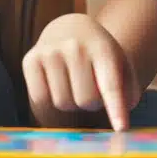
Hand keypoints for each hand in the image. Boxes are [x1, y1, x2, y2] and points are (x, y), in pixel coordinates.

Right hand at [23, 13, 139, 130]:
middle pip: (86, 101)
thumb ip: (126, 93)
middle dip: (92, 102)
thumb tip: (119, 123)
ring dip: (71, 101)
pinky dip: (49, 101)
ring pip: (62, 102)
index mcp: (102, 47)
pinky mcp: (30, 60)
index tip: (121, 128)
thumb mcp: (121, 66)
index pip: (110, 85)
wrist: (70, 29)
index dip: (116, 108)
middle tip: (91, 84)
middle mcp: (74, 45)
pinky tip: (56, 84)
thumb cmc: (100, 57)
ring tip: (73, 82)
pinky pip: (40, 100)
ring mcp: (50, 51)